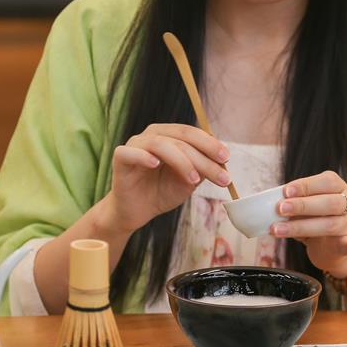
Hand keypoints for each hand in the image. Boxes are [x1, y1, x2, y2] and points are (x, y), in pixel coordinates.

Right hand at [103, 124, 230, 236]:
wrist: (136, 212)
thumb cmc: (161, 193)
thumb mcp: (188, 181)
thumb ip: (202, 168)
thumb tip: (222, 161)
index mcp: (169, 135)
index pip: (192, 133)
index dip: (210, 144)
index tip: (226, 159)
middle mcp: (153, 135)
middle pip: (180, 138)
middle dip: (203, 156)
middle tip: (220, 174)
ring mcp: (135, 144)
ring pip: (161, 144)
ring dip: (181, 161)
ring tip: (194, 179)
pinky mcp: (120, 157)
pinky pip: (131, 152)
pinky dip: (144, 156)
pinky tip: (156, 164)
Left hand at [270, 170, 346, 278]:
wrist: (332, 246)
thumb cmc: (314, 219)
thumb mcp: (306, 206)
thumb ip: (294, 201)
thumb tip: (269, 203)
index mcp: (338, 187)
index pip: (326, 181)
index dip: (306, 185)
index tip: (285, 191)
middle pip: (330, 202)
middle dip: (302, 205)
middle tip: (280, 209)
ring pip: (331, 224)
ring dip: (302, 227)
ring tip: (277, 230)